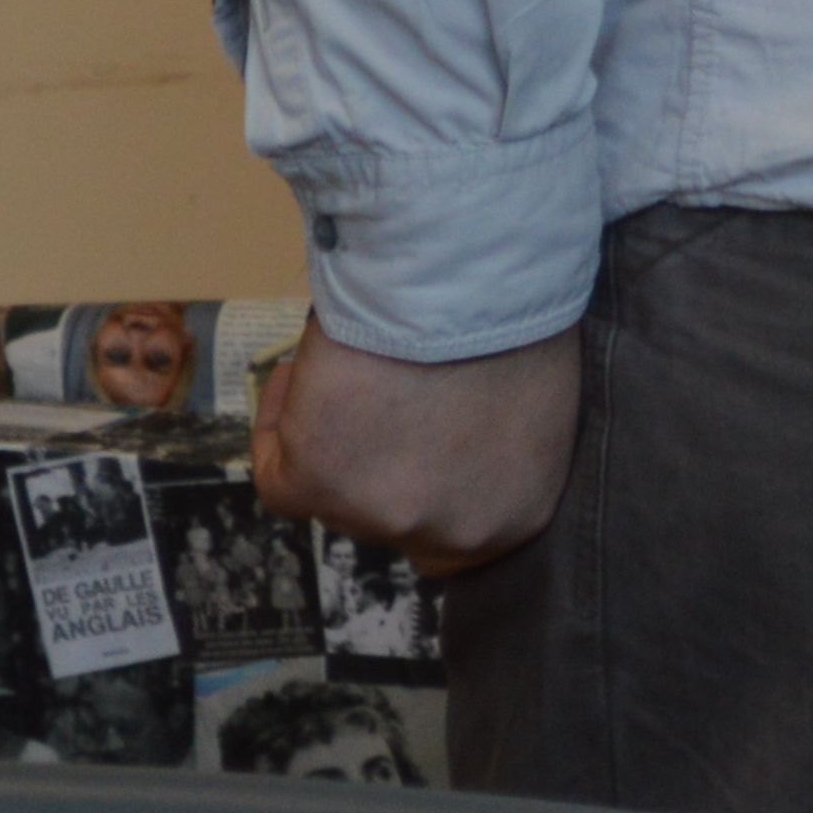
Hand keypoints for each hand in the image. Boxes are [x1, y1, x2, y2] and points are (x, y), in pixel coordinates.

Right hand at [250, 314, 578, 576]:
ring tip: (352, 362)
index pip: (457, 536)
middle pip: (394, 513)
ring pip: (337, 489)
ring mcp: (383, 516)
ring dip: (339, 433)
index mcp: (516, 513)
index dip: (431, 486)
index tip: (417, 437)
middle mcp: (452, 534)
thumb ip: (497, 445)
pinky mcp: (317, 486)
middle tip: (378, 395)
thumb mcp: (534, 398)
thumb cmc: (518, 313)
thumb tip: (459, 441)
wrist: (470, 276)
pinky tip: (303, 372)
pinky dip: (281, 421)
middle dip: (383, 460)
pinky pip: (278, 471)